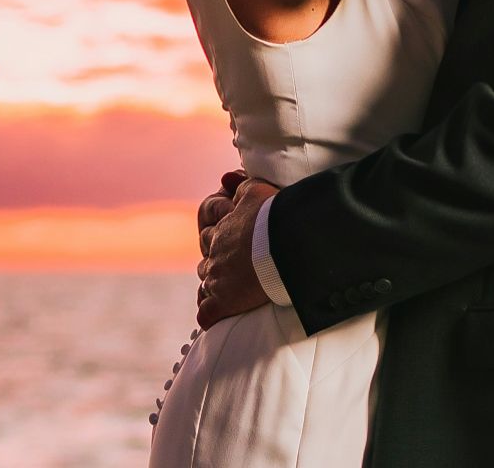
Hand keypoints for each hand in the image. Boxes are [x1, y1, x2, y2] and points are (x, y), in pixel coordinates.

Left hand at [196, 177, 279, 328]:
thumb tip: (227, 177)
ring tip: (231, 291)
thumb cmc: (277, 217)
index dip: (219, 236)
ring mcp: (217, 278)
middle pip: (206, 260)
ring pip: (205, 284)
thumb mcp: (258, 191)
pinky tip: (216, 317)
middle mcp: (215, 253)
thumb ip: (242, 185)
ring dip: (215, 287)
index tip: (235, 243)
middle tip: (236, 269)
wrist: (288, 244)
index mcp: (223, 228)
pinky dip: (210, 315)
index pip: (210, 232)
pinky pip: (207, 313)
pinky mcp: (223, 302)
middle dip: (216, 264)